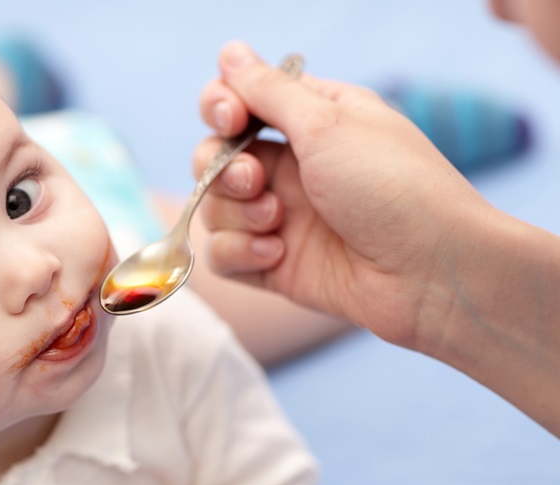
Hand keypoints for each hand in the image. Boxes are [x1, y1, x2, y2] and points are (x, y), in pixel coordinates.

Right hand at [195, 41, 490, 349]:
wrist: (430, 273)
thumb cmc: (393, 186)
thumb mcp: (328, 123)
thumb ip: (269, 90)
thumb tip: (229, 53)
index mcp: (311, 121)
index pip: (238, 102)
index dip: (220, 107)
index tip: (232, 119)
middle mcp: (291, 167)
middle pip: (212, 156)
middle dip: (221, 168)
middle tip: (255, 181)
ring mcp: (281, 217)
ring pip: (213, 207)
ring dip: (236, 214)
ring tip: (278, 222)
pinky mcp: (274, 264)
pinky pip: (221, 254)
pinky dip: (239, 252)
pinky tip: (276, 254)